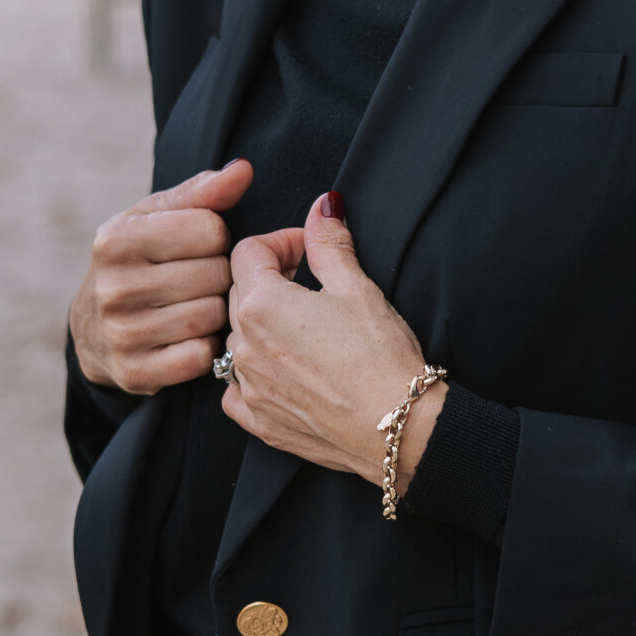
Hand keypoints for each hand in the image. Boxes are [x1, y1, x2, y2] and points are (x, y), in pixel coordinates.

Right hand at [69, 159, 252, 394]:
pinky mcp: (135, 372)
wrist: (92, 328)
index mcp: (116, 240)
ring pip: (213, 316)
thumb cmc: (137, 260)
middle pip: (216, 275)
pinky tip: (188, 337)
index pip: (211, 230)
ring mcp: (122, 333)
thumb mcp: (156, 218)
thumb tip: (244, 169)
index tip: (198, 247)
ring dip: (215, 312)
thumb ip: (203, 192)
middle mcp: (114, 287)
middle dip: (217, 276)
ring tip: (194, 305)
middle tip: (199, 280)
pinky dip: (204, 347)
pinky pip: (201, 357)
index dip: (216, 238)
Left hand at [220, 194, 443, 489]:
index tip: (307, 249)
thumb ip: (329, 243)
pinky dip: (253, 376)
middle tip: (310, 282)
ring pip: (238, 340)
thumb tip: (323, 207)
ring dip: (262, 326)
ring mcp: (249, 387)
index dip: (281, 242)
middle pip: (239, 293)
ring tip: (304, 328)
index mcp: (262, 305)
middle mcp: (243, 346)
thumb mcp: (358, 288)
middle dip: (270, 279)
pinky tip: (284, 372)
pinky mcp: (260, 422)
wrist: (398, 428)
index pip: (248, 252)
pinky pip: (237, 391)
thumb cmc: (382, 357)